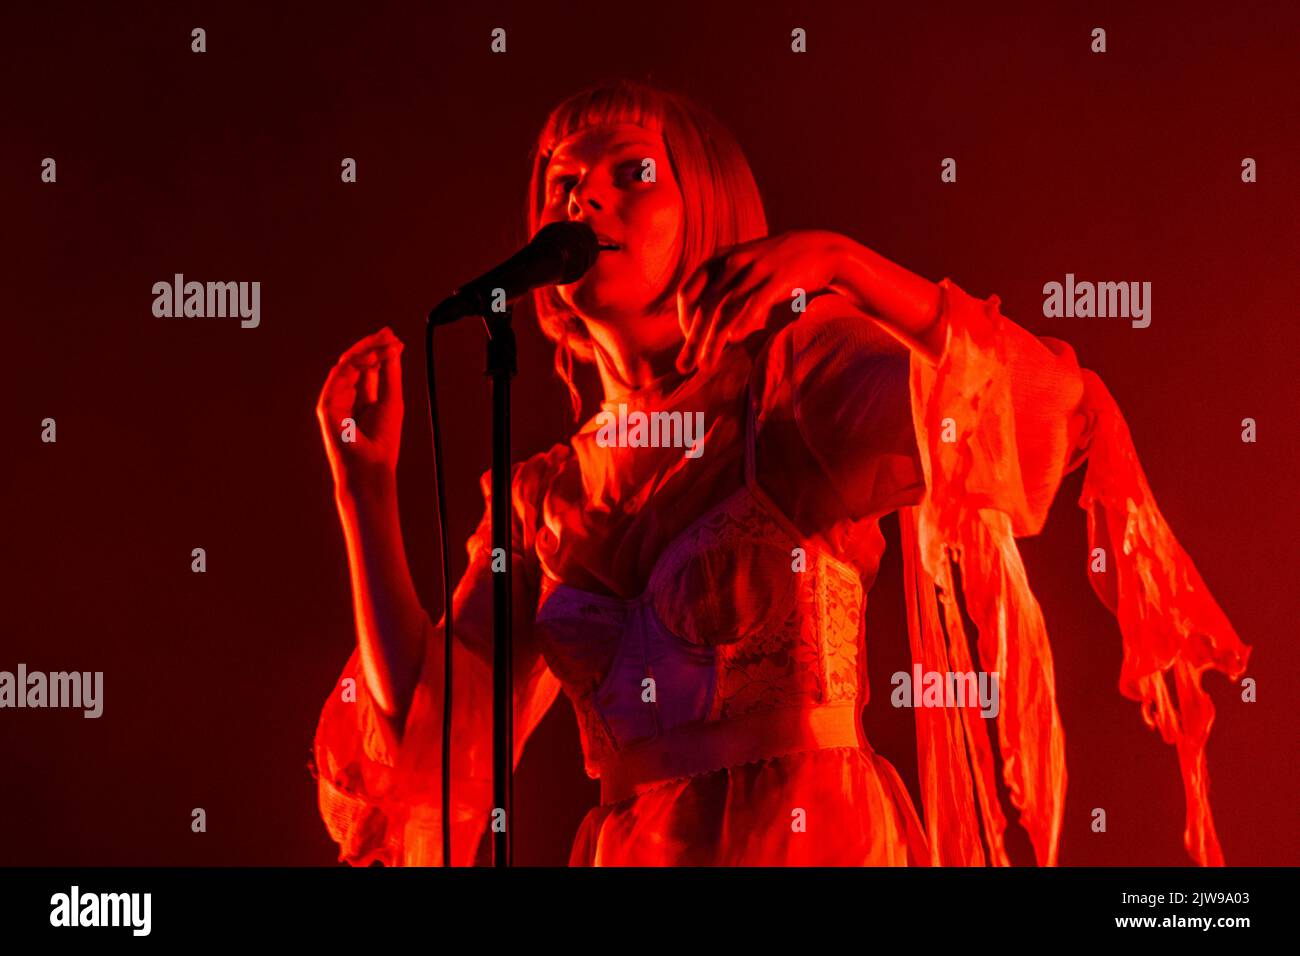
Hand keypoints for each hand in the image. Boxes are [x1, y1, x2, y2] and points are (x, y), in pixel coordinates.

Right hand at [315, 327, 404, 495]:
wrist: (371, 467)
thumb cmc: (383, 440)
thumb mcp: (392, 399)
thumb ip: (390, 373)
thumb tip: (394, 347)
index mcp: (362, 396)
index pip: (368, 366)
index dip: (380, 350)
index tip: (395, 338)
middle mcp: (347, 395)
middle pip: (355, 362)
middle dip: (371, 345)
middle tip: (388, 334)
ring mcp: (335, 400)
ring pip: (345, 365)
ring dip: (365, 351)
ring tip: (384, 345)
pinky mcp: (326, 406)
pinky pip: (337, 377)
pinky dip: (354, 365)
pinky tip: (371, 358)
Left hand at [675, 229, 848, 374]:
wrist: (822, 249)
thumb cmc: (779, 266)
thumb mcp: (746, 268)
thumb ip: (725, 289)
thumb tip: (711, 325)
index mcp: (720, 259)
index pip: (688, 292)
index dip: (683, 320)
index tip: (689, 342)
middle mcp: (733, 263)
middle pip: (703, 307)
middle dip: (691, 340)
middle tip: (683, 367)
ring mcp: (755, 270)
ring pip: (725, 311)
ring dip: (712, 342)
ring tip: (705, 366)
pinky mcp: (778, 280)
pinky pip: (755, 304)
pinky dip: (742, 323)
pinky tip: (733, 340)